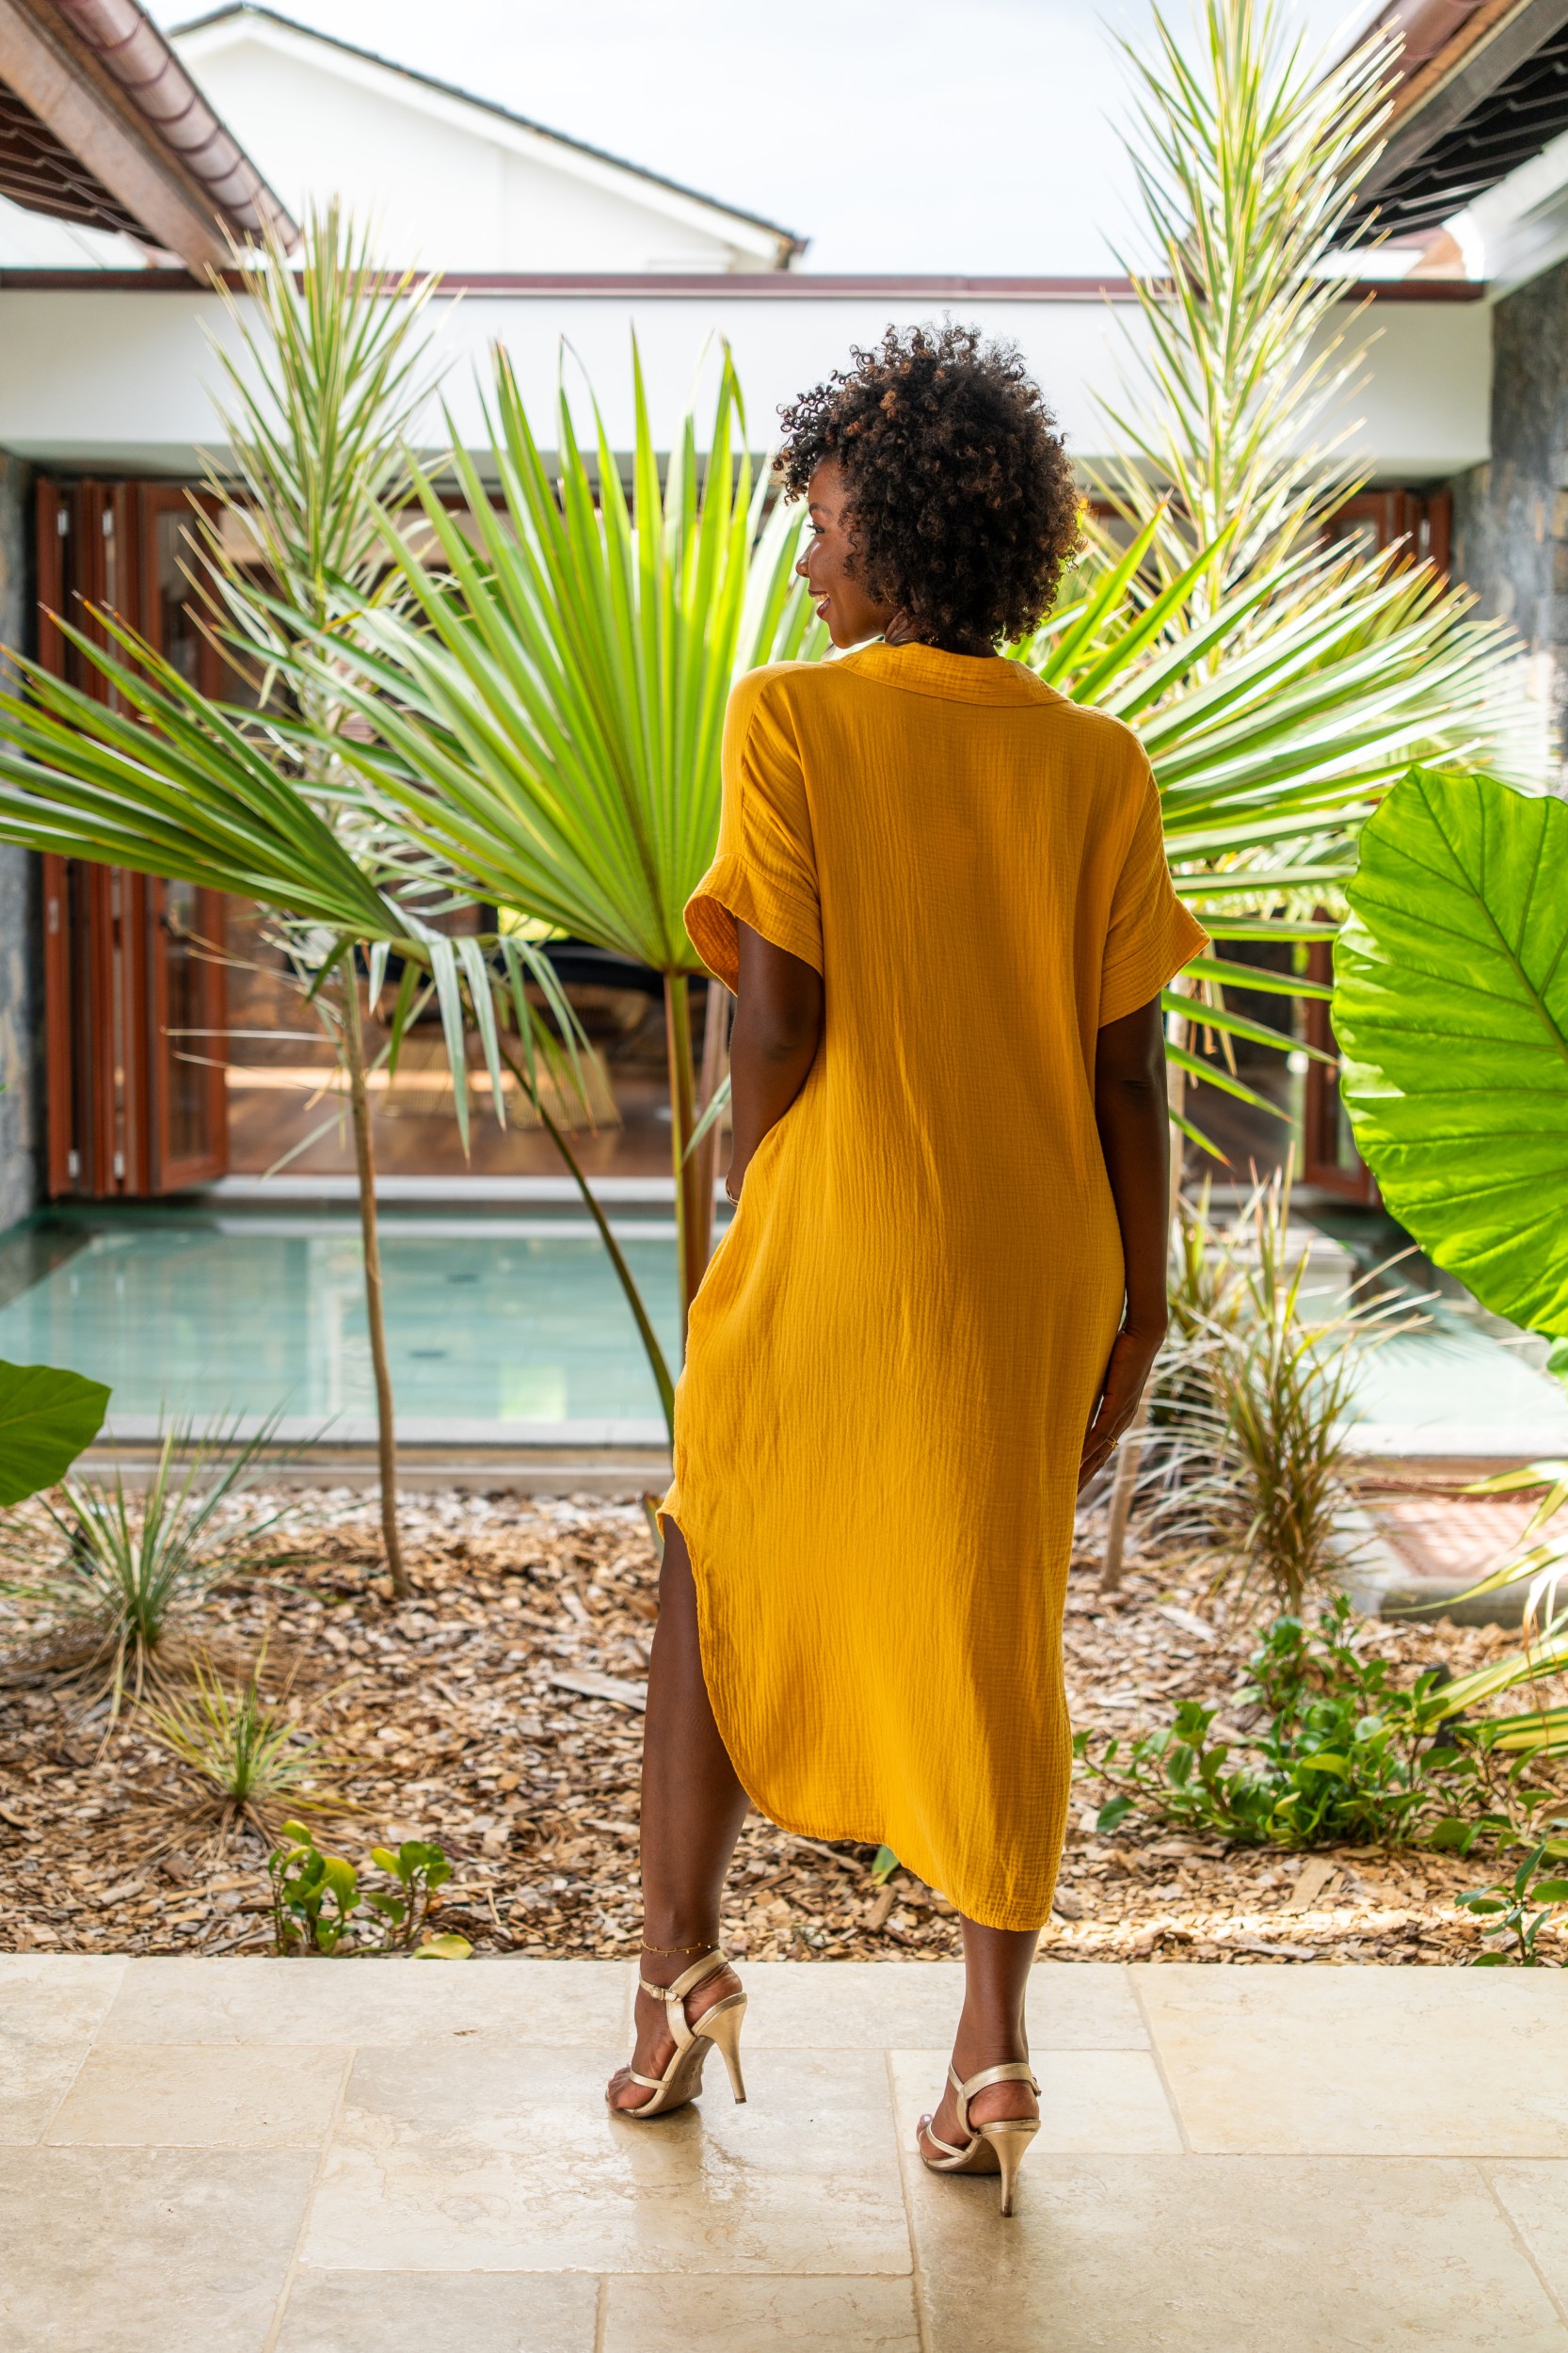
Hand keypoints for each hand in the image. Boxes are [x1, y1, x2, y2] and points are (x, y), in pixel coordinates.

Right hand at [1078, 1323, 1164, 1492]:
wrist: (1144, 1336)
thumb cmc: (1122, 1350)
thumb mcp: (1100, 1376)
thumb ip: (1089, 1390)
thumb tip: (1072, 1395)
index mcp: (1118, 1418)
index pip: (1099, 1453)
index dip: (1085, 1471)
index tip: (1069, 1489)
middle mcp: (1122, 1422)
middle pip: (1099, 1461)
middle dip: (1082, 1481)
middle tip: (1063, 1502)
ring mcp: (1122, 1416)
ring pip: (1100, 1452)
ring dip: (1082, 1472)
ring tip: (1066, 1490)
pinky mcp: (1119, 1404)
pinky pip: (1100, 1432)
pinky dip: (1087, 1448)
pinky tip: (1074, 1460)